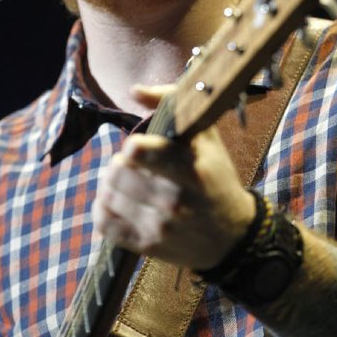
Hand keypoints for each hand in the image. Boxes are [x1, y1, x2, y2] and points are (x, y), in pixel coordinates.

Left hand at [93, 85, 255, 270]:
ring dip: (111, 184)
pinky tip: (117, 202)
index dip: (133, 146)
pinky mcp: (146, 246)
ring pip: (107, 195)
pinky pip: (104, 223)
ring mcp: (159, 227)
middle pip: (117, 171)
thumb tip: (134, 90)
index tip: (139, 147)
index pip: (137, 151)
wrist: (232, 236)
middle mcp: (174, 200)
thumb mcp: (205, 137)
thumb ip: (171, 104)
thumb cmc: (214, 177)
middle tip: (130, 164)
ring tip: (124, 182)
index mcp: (189, 169)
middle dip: (120, 163)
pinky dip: (104, 208)